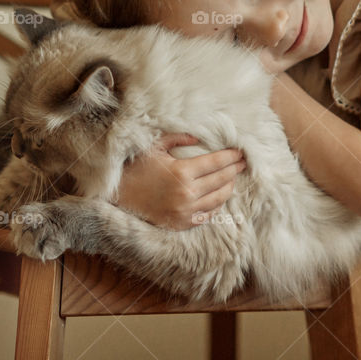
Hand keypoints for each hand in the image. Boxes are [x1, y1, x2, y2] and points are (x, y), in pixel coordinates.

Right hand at [113, 132, 245, 230]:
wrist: (116, 197)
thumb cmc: (135, 168)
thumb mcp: (155, 147)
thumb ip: (178, 137)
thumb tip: (199, 137)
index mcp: (182, 172)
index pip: (217, 163)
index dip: (232, 157)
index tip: (241, 152)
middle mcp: (187, 193)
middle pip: (222, 180)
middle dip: (235, 169)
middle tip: (244, 162)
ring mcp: (185, 211)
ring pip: (219, 199)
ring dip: (229, 187)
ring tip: (233, 177)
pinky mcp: (181, 223)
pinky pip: (208, 214)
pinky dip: (216, 204)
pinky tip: (219, 196)